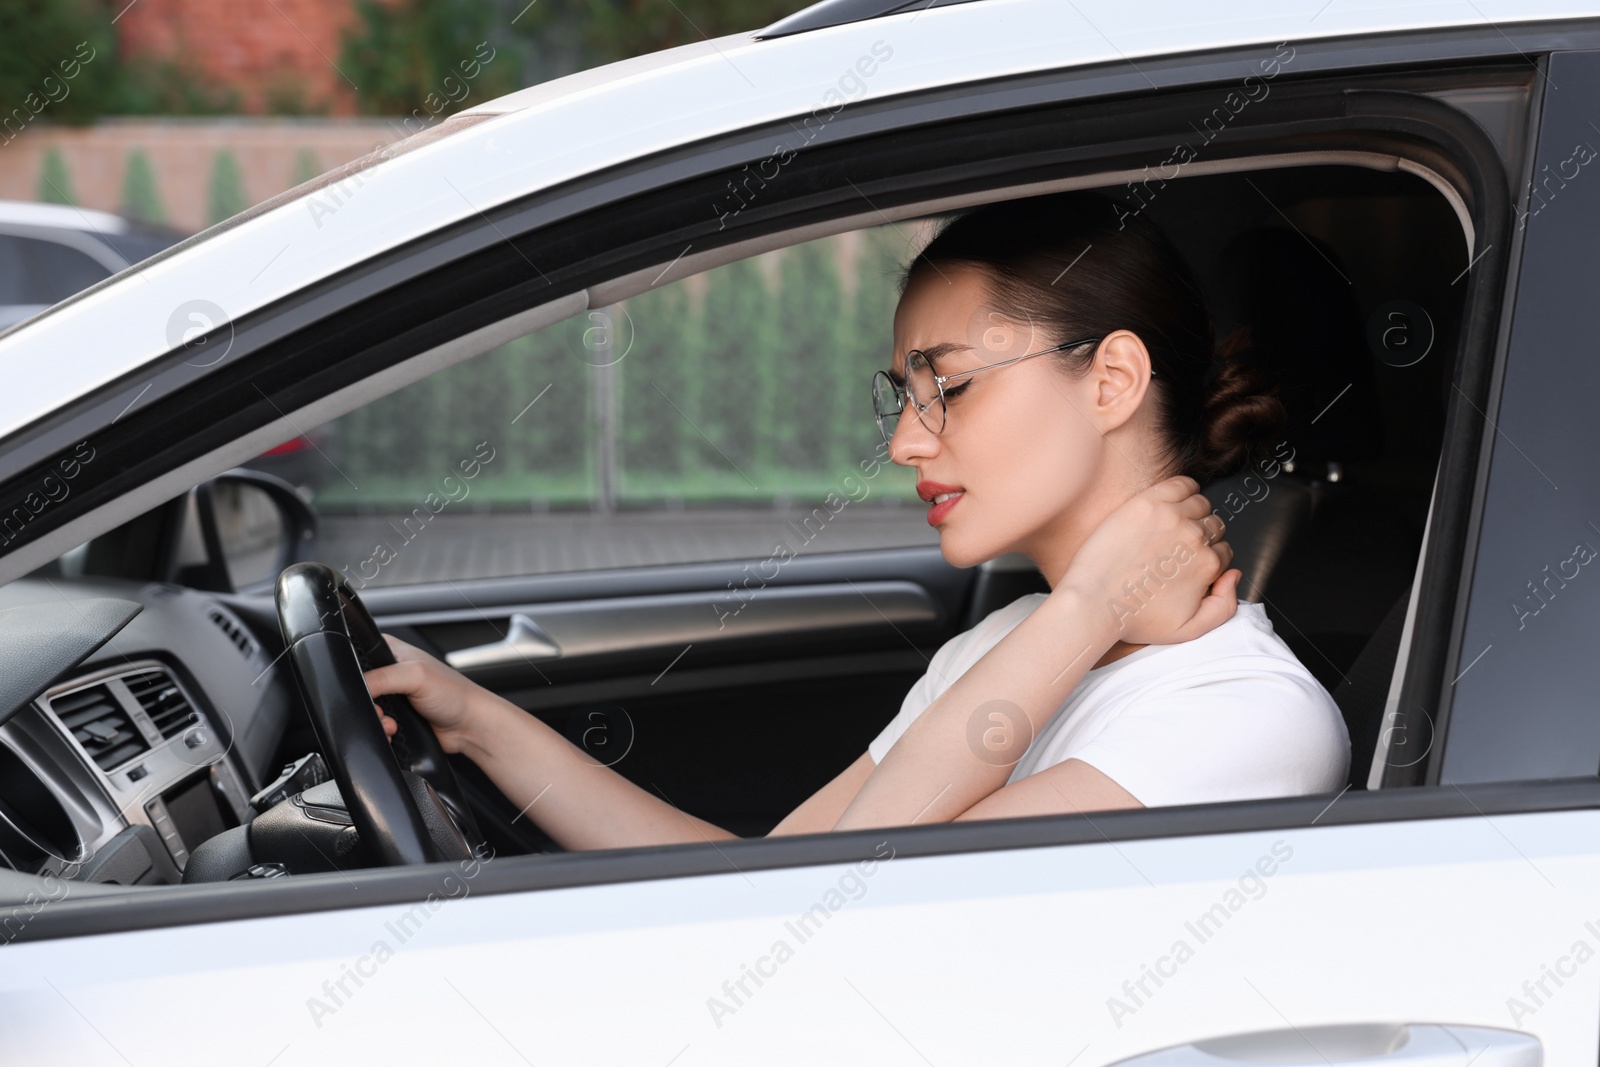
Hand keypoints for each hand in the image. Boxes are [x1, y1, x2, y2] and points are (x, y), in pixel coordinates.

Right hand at [362, 633, 486, 754]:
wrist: (469, 726)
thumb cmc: (454, 694)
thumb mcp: (416, 676)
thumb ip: (382, 678)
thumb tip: (359, 688)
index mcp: (392, 651)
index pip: (358, 658)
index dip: (358, 678)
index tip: (369, 692)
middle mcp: (391, 672)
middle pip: (360, 688)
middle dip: (369, 706)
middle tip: (383, 711)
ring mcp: (393, 695)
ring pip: (366, 710)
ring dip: (376, 722)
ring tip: (392, 724)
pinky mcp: (395, 716)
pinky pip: (376, 725)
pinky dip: (381, 732)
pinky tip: (394, 732)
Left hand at [1058, 475, 1239, 645]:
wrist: (1094, 603)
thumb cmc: (1134, 618)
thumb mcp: (1189, 630)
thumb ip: (1225, 607)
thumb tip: (1234, 575)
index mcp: (1207, 565)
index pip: (1224, 551)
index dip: (1209, 558)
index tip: (1191, 562)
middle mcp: (1194, 538)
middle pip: (1214, 526)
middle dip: (1203, 536)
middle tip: (1179, 546)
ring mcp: (1171, 517)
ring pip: (1200, 504)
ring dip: (1193, 513)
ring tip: (1173, 526)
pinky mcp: (1147, 503)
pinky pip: (1180, 484)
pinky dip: (1184, 488)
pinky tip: (1172, 502)